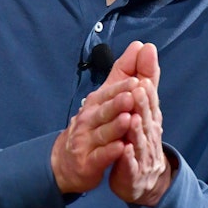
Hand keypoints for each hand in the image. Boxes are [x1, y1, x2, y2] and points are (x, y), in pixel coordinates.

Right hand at [51, 42, 171, 204]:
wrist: (68, 160)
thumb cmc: (93, 125)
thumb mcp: (107, 98)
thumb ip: (124, 73)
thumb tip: (139, 46)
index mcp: (96, 102)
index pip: (110, 92)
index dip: (123, 87)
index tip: (137, 80)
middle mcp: (89, 118)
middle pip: (105, 110)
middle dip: (118, 102)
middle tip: (132, 94)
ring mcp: (86, 140)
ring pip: (103, 132)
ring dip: (115, 126)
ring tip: (129, 119)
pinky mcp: (87, 162)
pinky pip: (99, 157)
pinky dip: (110, 153)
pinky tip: (121, 149)